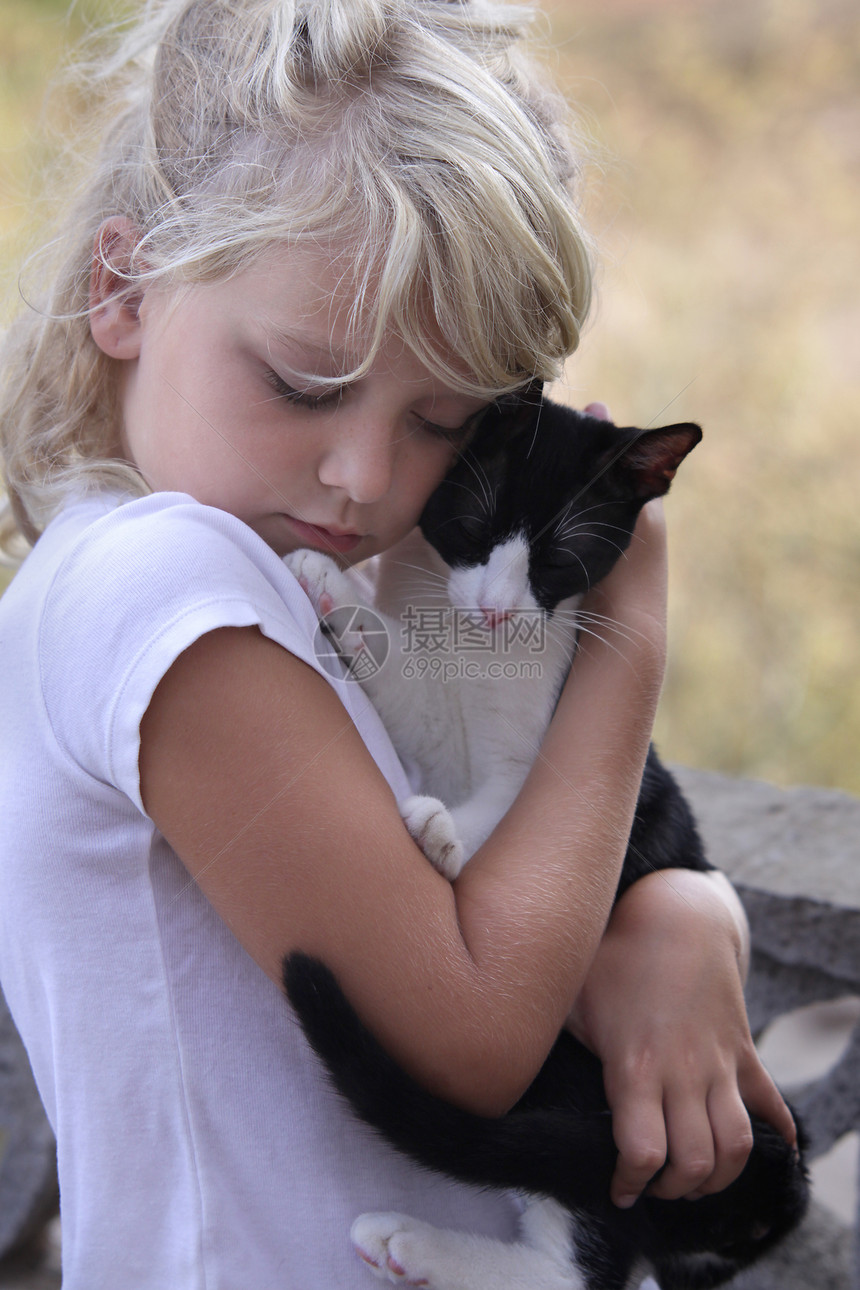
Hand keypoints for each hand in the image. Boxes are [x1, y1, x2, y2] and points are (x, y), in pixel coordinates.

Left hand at [567, 869, 795, 1207]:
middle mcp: (683, 1072)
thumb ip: (539, 1035)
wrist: (678, 915)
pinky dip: (777, 1135)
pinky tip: (767, 1152)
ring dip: (720, 1177)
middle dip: (674, 1189)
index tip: (619, 1189)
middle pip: (695, 1162)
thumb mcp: (570, 995)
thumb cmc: (614, 956)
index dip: (631, 1182)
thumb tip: (496, 1062)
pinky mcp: (742, 1052)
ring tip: (694, 1178)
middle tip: (654, 1186)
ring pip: (737, 1146)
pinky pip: (771, 1104)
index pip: (644, 1152)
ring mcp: (719, 1063)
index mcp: (635, 1065)